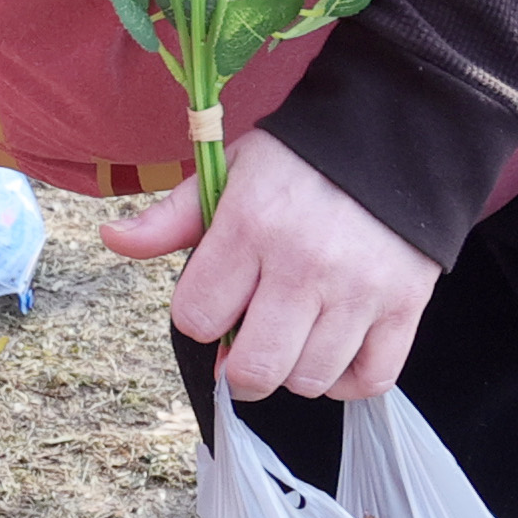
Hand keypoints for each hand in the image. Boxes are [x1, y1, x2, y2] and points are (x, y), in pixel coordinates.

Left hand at [94, 128, 439, 401]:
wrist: (396, 136)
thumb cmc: (300, 162)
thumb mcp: (228, 173)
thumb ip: (170, 218)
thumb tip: (112, 239)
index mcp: (251, 226)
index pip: (198, 317)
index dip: (200, 317)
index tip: (217, 301)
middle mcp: (305, 264)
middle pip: (255, 369)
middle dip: (239, 370)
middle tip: (248, 346)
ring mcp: (360, 290)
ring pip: (309, 380)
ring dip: (292, 372)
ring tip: (294, 338)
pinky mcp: (406, 305)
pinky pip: (370, 379)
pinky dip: (346, 382)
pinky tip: (333, 353)